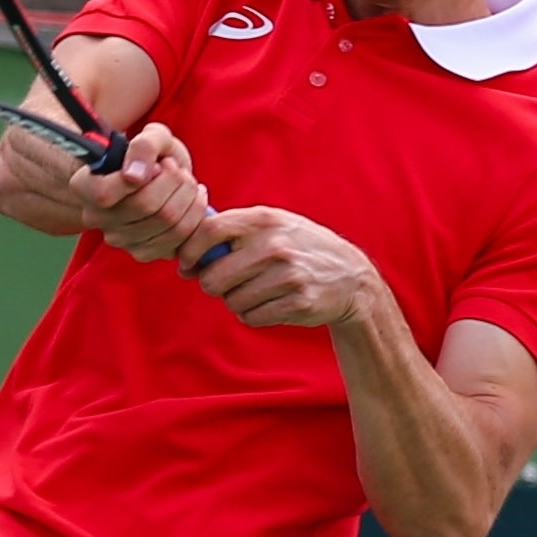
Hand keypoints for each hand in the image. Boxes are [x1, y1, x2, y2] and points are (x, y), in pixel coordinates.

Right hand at [69, 121, 204, 260]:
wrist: (158, 178)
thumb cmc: (150, 154)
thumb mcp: (150, 136)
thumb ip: (144, 146)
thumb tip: (135, 175)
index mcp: (84, 187)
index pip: (105, 193)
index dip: (138, 176)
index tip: (156, 164)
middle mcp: (97, 218)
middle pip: (146, 206)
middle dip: (174, 181)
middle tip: (176, 168)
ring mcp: (120, 240)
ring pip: (168, 223)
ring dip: (188, 196)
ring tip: (186, 182)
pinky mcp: (145, 253)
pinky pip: (181, 240)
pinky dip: (195, 215)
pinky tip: (192, 200)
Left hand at [177, 204, 397, 331]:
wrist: (350, 277)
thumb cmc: (299, 249)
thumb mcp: (273, 225)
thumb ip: (233, 230)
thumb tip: (186, 251)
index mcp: (264, 219)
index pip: (209, 230)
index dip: (189, 251)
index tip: (187, 265)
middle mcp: (274, 245)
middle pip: (213, 278)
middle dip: (214, 285)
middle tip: (228, 283)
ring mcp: (287, 274)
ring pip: (232, 302)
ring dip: (238, 302)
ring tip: (259, 291)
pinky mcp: (297, 302)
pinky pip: (252, 317)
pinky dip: (255, 315)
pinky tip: (272, 303)